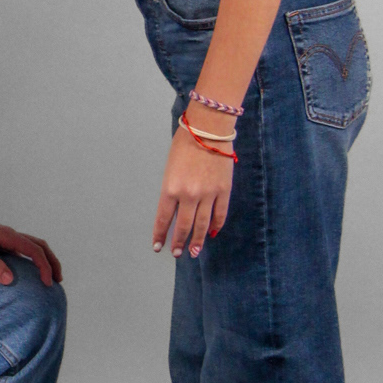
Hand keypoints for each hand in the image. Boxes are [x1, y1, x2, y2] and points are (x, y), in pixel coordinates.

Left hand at [0, 206, 62, 285]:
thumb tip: (11, 281)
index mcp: (7, 235)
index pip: (35, 250)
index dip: (45, 267)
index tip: (49, 284)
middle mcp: (8, 234)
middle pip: (39, 245)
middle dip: (51, 261)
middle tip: (58, 280)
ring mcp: (2, 237)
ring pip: (30, 246)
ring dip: (42, 259)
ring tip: (46, 276)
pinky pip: (18, 250)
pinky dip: (28, 260)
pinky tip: (22, 273)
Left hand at [153, 125, 232, 259]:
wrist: (208, 129)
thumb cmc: (185, 144)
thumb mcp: (170, 169)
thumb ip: (172, 191)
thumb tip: (175, 211)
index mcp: (170, 188)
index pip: (163, 219)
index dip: (160, 234)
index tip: (157, 246)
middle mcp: (189, 196)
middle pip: (183, 227)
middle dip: (179, 242)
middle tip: (177, 253)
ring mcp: (208, 195)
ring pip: (202, 226)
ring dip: (197, 241)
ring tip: (193, 251)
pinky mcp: (224, 191)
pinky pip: (219, 215)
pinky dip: (215, 226)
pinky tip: (211, 233)